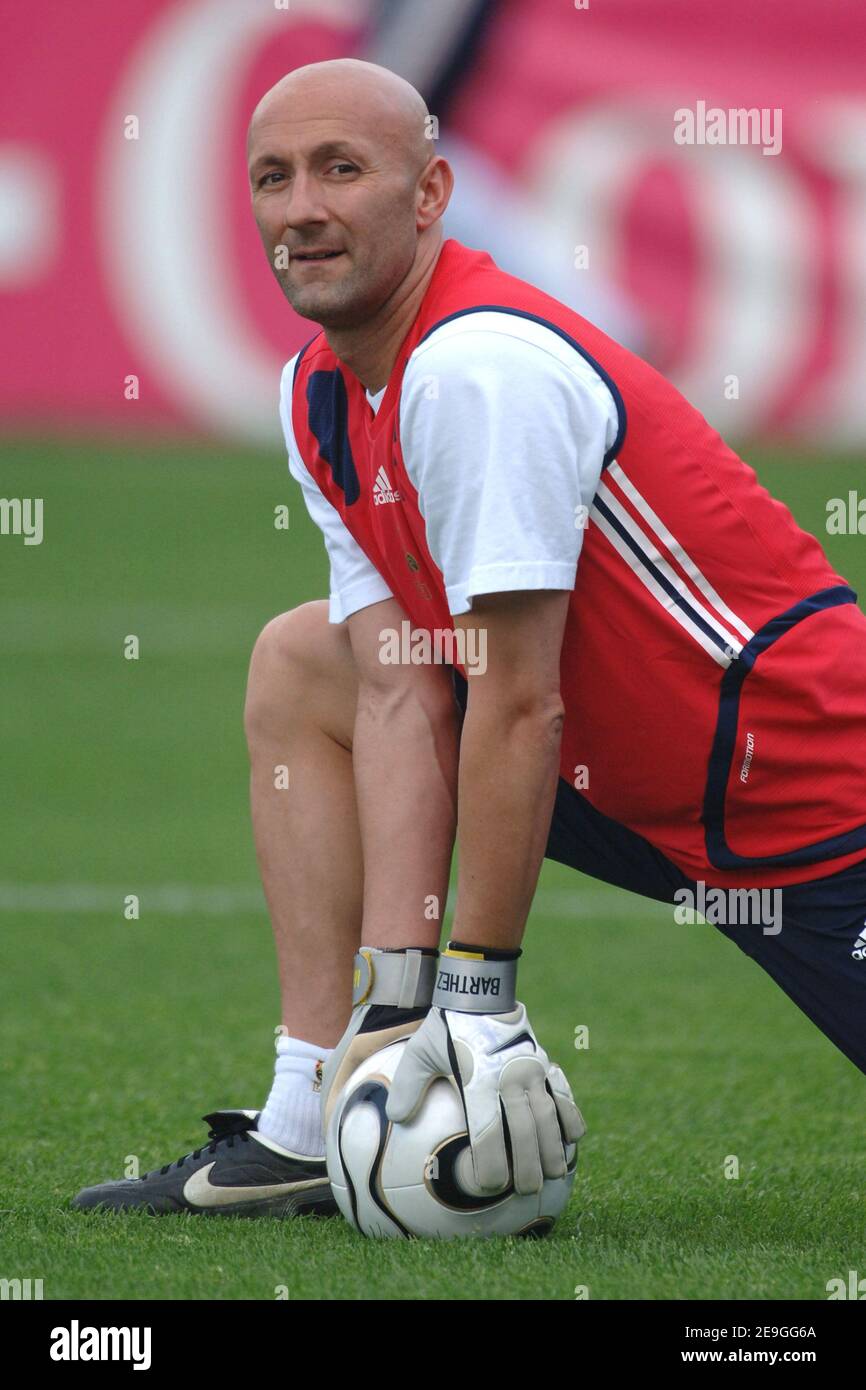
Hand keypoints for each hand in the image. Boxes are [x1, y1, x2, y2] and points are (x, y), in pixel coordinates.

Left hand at [386, 1003, 585, 1194]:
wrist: (479, 993)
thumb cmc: (446, 1027)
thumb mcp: (419, 1052)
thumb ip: (407, 1086)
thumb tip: (396, 1118)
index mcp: (478, 1082)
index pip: (487, 1132)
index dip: (491, 1163)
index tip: (490, 1186)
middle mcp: (508, 1079)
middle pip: (524, 1130)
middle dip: (528, 1164)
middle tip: (528, 1190)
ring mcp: (530, 1069)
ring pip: (548, 1115)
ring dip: (553, 1146)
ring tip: (555, 1172)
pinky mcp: (543, 1061)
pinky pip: (562, 1091)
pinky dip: (570, 1114)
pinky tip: (573, 1137)